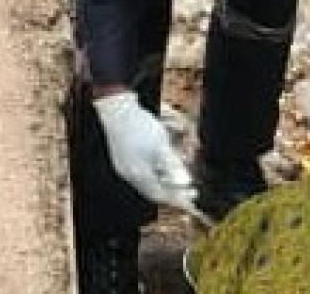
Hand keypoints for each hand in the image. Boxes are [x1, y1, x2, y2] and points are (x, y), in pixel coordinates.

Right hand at [94, 92, 198, 213]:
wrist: (117, 109)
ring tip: (180, 179)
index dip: (177, 199)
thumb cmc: (140, 127)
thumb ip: (172, 166)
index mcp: (138, 174)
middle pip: (154, 190)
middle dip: (173, 190)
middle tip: (190, 191)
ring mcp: (124, 165)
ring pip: (148, 180)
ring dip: (165, 180)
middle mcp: (129, 174)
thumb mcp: (161, 147)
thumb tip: (185, 184)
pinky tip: (164, 166)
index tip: (192, 202)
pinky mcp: (123, 156)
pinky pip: (142, 171)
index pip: (160, 195)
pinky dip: (156, 171)